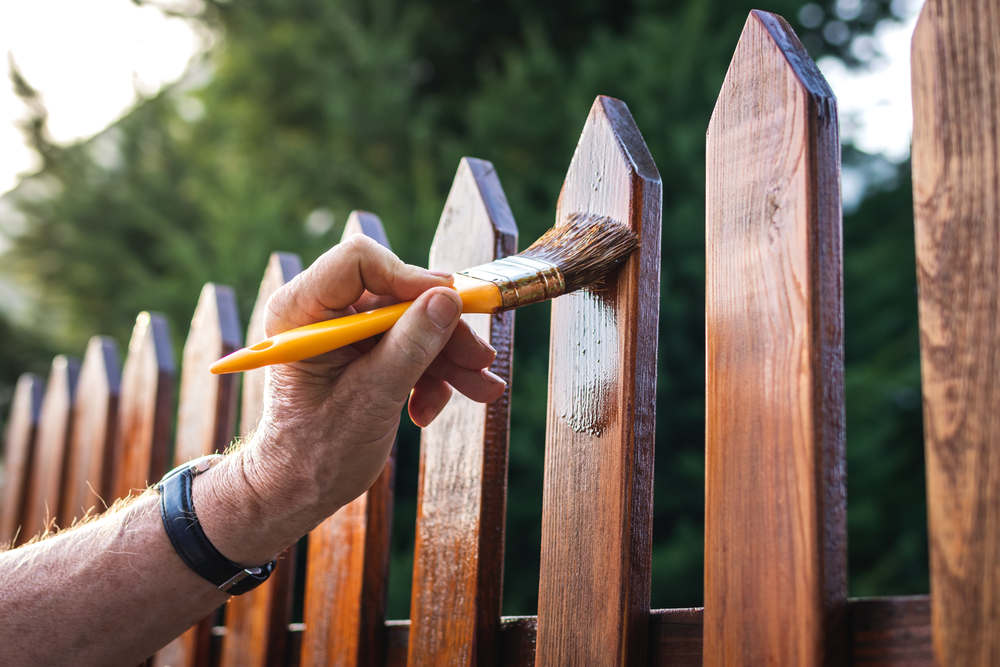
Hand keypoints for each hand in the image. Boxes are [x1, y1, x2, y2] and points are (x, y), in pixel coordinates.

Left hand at [204, 235, 505, 561]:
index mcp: (301, 310)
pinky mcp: (362, 351)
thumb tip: (449, 299)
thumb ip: (411, 346)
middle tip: (481, 359)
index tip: (451, 303)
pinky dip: (429, 376)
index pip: (359, 261)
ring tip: (481, 390)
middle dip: (442, 331)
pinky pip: (408, 346)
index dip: (409, 278)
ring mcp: (344, 331)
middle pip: (397, 295)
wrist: (299, 491)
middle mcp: (321, 312)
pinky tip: (429, 409)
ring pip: (411, 322)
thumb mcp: (371, 398)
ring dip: (447, 358)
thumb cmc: (316, 452)